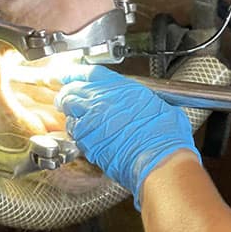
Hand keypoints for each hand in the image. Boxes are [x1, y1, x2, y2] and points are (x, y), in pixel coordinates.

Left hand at [55, 66, 199, 207]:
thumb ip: (143, 99)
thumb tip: (146, 102)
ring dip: (70, 113)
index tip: (67, 75)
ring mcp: (91, 120)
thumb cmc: (164, 135)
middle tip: (67, 98)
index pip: (88, 73)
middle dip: (68, 94)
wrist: (158, 158)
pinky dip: (76, 133)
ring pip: (69, 111)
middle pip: (72, 90)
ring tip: (75, 118)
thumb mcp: (159, 104)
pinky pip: (73, 133)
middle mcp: (102, 100)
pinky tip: (85, 137)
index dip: (74, 74)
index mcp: (120, 87)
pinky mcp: (87, 141)